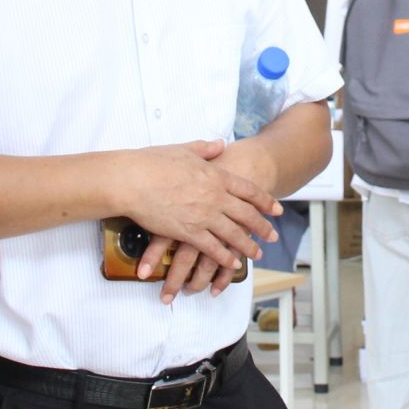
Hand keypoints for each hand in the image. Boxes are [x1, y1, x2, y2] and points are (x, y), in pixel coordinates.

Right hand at [123, 141, 280, 299]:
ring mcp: (203, 216)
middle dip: (262, 227)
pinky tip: (233, 264)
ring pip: (234, 234)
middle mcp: (215, 196)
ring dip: (248, 246)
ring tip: (258, 254)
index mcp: (215, 175)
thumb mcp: (184, 149)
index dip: (265, 201)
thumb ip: (206, 149)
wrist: (131, 180)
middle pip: (247, 214)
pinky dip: (225, 257)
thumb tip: (221, 144)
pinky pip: (213, 248)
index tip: (277, 209)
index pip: (248, 190)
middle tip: (273, 235)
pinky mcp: (188, 232)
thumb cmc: (152, 162)